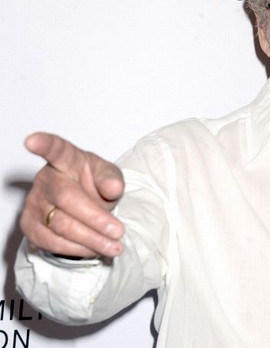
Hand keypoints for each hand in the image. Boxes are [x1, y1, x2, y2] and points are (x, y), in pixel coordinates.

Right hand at [20, 133, 124, 258]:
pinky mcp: (29, 225)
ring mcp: (34, 202)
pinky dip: (77, 249)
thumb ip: (112, 179)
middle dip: (95, 219)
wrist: (84, 202)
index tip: (32, 140)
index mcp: (67, 159)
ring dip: (90, 239)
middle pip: (67, 199)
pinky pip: (52, 242)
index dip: (44, 144)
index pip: (56, 149)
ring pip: (60, 225)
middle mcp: (46, 178)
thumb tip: (113, 188)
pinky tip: (94, 249)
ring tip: (114, 246)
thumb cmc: (95, 182)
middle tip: (118, 231)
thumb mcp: (110, 175)